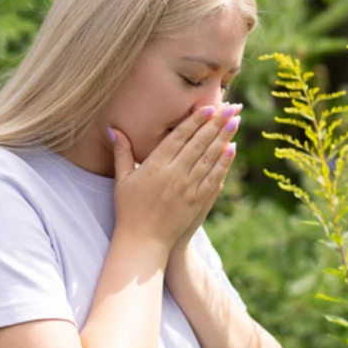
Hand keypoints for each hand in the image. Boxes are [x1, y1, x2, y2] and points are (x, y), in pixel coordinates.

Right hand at [110, 103, 240, 250]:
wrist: (143, 241)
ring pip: (210, 157)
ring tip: (235, 121)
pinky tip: (232, 149)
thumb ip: (122, 152)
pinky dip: (224, 162)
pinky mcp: (198, 201)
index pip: (179, 137)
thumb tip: (112, 128)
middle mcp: (175, 174)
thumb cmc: (129, 210)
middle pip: (199, 143)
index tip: (209, 107)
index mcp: (156, 165)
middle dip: (216, 123)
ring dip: (224, 138)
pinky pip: (214, 177)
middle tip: (231, 107)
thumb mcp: (122, 179)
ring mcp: (189, 188)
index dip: (195, 120)